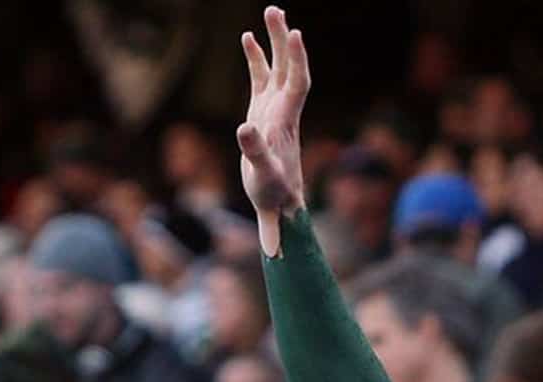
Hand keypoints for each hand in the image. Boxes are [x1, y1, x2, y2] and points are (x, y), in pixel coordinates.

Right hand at [236, 6, 309, 254]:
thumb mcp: (263, 176)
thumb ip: (255, 153)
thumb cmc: (274, 193)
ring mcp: (273, 109)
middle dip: (283, 39)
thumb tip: (244, 129)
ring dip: (273, 41)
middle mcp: (283, 109)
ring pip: (276, 68)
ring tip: (270, 11)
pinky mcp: (261, 112)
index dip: (297, 59)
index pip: (297, 83)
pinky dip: (255, 57)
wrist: (279, 202)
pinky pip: (260, 78)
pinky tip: (247, 37)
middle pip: (288, 67)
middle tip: (275, 10)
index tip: (295, 34)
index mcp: (286, 121)